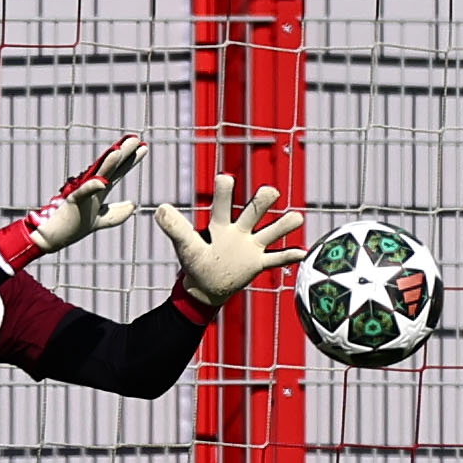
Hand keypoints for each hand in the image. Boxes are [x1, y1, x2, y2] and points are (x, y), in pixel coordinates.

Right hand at [0, 134, 143, 266]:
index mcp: (100, 190)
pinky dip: (91, 188)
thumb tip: (133, 205)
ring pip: (98, 175)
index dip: (131, 160)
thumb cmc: (74, 225)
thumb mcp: (100, 220)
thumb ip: (116, 213)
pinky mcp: (73, 202)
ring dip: (109, 163)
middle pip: (111, 168)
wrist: (52, 236)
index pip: (118, 171)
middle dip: (123, 153)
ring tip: (120, 150)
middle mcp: (92, 188)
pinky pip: (83, 194)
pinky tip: (102, 183)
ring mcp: (82, 193)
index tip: (144, 147)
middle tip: (137, 139)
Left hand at [155, 175, 304, 307]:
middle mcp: (239, 231)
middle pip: (253, 212)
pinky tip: (303, 253)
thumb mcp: (184, 245)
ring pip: (270, 232)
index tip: (225, 177)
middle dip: (261, 202)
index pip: (223, 204)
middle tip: (270, 191)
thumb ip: (174, 228)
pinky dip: (289, 256)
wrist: (206, 285)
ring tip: (297, 217)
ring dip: (283, 226)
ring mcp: (250, 246)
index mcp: (220, 224)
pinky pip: (276, 259)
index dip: (224, 191)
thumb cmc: (195, 261)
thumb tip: (159, 208)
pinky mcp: (257, 263)